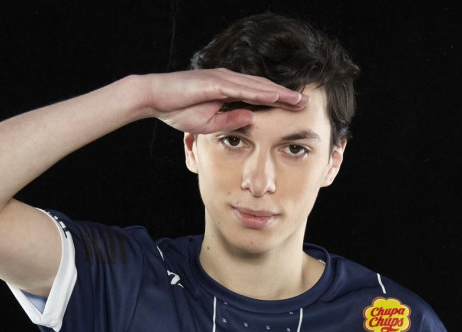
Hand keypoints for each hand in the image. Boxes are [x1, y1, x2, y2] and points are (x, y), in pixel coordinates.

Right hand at [144, 68, 308, 133]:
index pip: (259, 96)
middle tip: (307, 102)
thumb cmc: (178, 110)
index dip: (279, 101)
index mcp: (228, 90)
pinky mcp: (215, 82)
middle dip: (286, 96)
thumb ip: (231, 119)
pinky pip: (243, 88)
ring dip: (280, 93)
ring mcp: (223, 79)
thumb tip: (252, 119)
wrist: (154, 99)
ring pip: (258, 86)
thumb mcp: (210, 122)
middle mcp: (229, 81)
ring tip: (299, 100)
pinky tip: (276, 96)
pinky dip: (261, 92)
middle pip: (264, 88)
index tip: (296, 109)